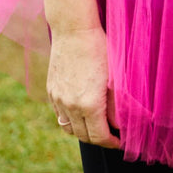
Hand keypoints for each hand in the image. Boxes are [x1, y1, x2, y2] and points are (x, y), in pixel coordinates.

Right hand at [48, 27, 120, 147]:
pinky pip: (59, 115)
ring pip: (69, 128)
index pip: (100, 137)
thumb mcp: (115, 76)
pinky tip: (80, 112)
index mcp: (89, 104)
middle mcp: (71, 106)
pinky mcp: (51, 90)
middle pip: (84, 136)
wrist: (73, 29)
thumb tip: (121, 125)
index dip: (112, 143)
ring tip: (96, 125)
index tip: (120, 141)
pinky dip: (70, 119)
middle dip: (99, 139)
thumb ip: (117, 105)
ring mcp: (58, 99)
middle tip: (111, 135)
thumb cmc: (99, 48)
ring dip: (83, 131)